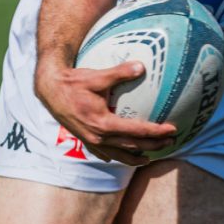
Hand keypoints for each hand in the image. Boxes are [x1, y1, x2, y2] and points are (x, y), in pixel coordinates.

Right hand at [35, 60, 176, 164]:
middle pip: (132, 146)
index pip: (136, 131)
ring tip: (152, 157)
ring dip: (136, 157)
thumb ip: (120, 72)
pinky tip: (125, 156)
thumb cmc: (74, 82)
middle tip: (171, 141)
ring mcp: (91, 141)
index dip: (156, 132)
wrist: (50, 91)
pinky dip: (118, 156)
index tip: (172, 129)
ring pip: (119, 155)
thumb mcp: (97, 76)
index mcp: (103, 123)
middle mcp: (97, 137)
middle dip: (153, 145)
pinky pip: (105, 153)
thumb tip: (142, 66)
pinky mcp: (85, 140)